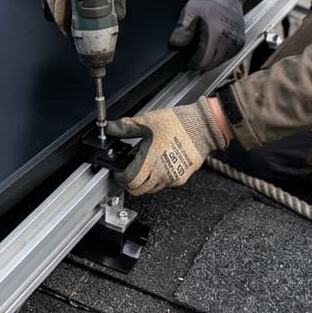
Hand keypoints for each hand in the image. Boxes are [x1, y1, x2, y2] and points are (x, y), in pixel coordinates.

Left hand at [109, 100, 226, 195]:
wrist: (202, 125)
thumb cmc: (177, 123)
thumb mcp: (147, 121)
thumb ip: (124, 127)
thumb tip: (109, 127)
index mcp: (150, 160)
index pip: (129, 181)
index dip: (120, 178)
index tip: (118, 171)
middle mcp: (161, 173)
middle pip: (138, 190)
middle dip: (130, 183)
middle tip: (128, 171)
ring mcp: (172, 178)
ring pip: (151, 189)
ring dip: (144, 182)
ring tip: (143, 166)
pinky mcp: (181, 178)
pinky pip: (165, 185)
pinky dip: (158, 179)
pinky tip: (158, 165)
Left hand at [168, 0, 246, 70]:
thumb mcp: (190, 11)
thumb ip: (183, 29)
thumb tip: (177, 44)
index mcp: (216, 34)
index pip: (203, 60)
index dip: (192, 63)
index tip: (185, 62)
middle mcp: (229, 40)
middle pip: (212, 64)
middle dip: (200, 63)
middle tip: (191, 57)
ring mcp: (237, 41)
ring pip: (221, 62)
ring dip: (210, 60)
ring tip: (201, 50)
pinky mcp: (241, 41)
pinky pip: (229, 56)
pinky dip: (219, 55)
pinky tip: (212, 47)